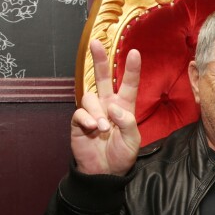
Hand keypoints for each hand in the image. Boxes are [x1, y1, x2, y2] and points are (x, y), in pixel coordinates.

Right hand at [71, 39, 141, 174]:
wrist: (105, 171)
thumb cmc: (121, 155)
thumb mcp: (132, 141)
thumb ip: (127, 123)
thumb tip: (114, 107)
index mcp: (124, 107)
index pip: (128, 85)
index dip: (132, 69)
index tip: (135, 52)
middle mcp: (107, 105)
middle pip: (102, 78)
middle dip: (99, 60)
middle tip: (94, 43)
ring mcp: (93, 112)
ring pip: (90, 97)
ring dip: (97, 112)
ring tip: (103, 128)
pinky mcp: (79, 122)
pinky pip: (80, 113)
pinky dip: (87, 119)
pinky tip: (93, 128)